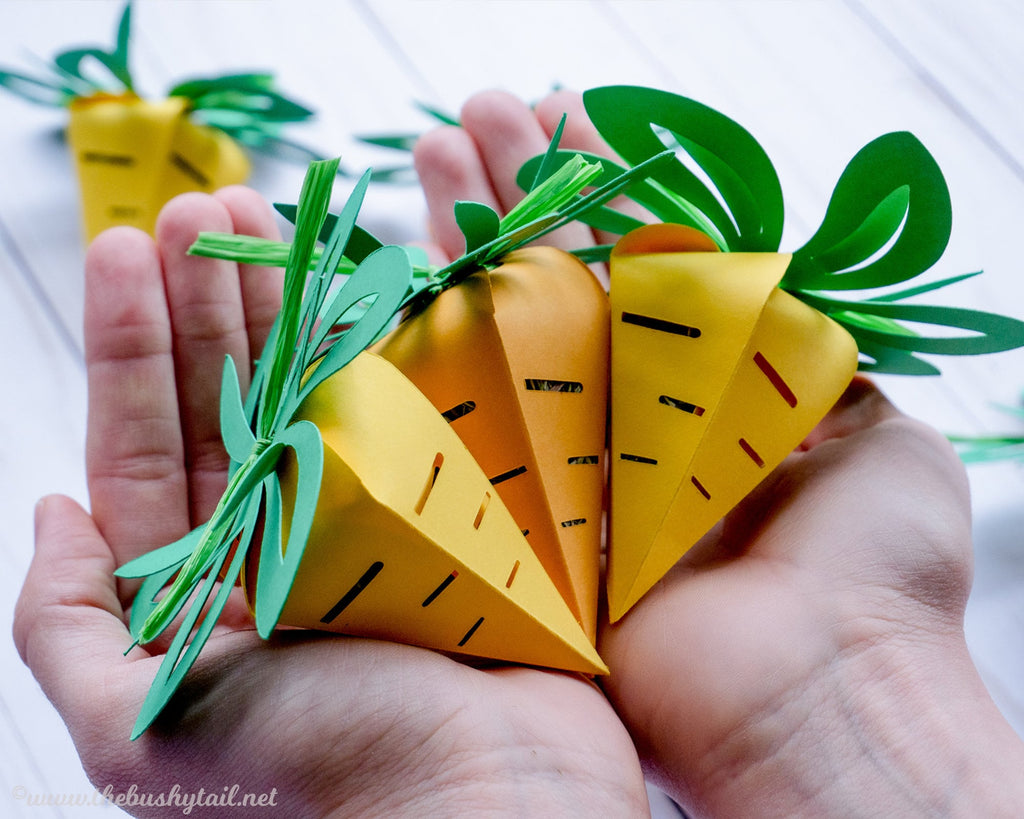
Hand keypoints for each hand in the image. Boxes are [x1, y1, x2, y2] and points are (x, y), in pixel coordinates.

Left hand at [13, 186, 646, 815]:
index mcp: (203, 590)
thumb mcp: (147, 730)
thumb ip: (68, 633)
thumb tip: (54, 514)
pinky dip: (379, 343)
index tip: (129, 250)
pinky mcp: (445, 507)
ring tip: (259, 215)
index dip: (134, 347)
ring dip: (283, 304)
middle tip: (198, 207)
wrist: (492, 800)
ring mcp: (369, 519)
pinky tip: (354, 280)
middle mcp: (280, 544)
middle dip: (207, 302)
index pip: (148, 446)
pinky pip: (402, 407)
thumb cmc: (325, 779)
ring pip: (313, 391)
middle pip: (229, 400)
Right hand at [417, 90, 1023, 816]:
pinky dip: (441, 335)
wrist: (811, 694)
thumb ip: (816, 355)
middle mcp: (628, 414)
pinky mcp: (523, 510)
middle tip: (476, 115)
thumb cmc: (866, 569)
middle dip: (520, 191)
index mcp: (704, 383)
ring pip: (510, 326)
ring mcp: (569, 459)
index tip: (565, 110)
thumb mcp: (874, 434)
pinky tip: (413, 256)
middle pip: (563, 280)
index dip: (604, 182)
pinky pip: (474, 411)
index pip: (643, 257)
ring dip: (473, 234)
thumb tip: (783, 286)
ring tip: (438, 146)